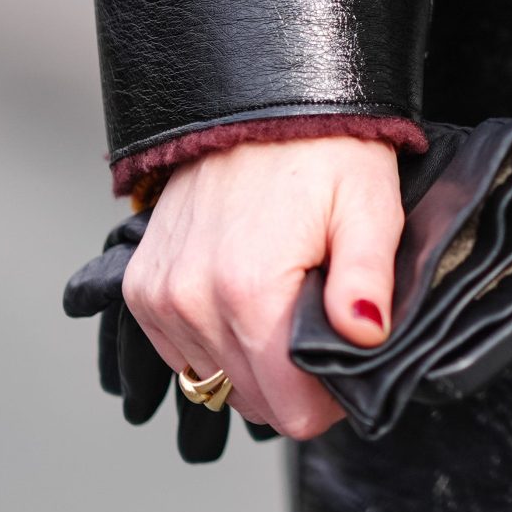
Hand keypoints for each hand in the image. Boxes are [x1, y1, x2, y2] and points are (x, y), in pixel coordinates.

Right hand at [120, 136, 403, 440]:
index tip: (347, 364)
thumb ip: (368, 280)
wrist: (257, 102)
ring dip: (252, 363)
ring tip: (285, 305)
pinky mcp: (141, 288)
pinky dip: (215, 343)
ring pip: (215, 383)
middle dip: (294, 383)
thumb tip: (365, 338)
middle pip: (252, 402)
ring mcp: (158, 296)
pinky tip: (246, 303)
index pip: (289, 409)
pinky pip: (181, 354)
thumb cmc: (324, 150)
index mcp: (250, 292)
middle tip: (323, 329)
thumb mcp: (370, 207)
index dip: (328, 400)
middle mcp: (192, 301)